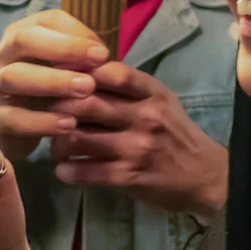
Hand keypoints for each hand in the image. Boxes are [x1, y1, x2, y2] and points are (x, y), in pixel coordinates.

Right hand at [0, 10, 109, 152]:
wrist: (15, 126)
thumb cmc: (49, 88)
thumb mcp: (66, 68)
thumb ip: (83, 58)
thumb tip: (103, 55)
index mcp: (24, 34)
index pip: (48, 21)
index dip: (77, 33)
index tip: (103, 52)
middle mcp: (5, 55)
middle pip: (24, 40)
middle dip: (63, 48)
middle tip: (99, 62)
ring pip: (14, 76)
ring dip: (53, 81)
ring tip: (86, 89)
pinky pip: (14, 118)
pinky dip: (42, 122)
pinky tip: (69, 124)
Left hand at [51, 63, 227, 219]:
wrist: (205, 176)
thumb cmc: (177, 134)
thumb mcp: (161, 101)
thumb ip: (129, 87)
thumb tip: (83, 72)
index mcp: (153, 93)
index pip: (112, 72)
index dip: (81, 74)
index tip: (62, 78)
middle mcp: (145, 116)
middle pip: (88, 103)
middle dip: (59, 106)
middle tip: (45, 112)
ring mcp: (136, 147)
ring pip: (79, 138)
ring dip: (58, 141)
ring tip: (54, 144)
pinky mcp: (130, 176)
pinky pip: (87, 171)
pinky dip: (68, 171)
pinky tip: (63, 170)